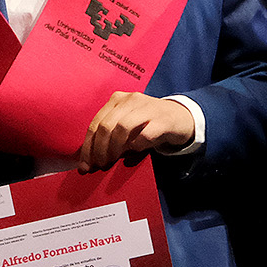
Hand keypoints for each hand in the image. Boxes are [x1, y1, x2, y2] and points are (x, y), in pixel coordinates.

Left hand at [75, 91, 195, 173]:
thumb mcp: (126, 125)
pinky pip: (145, 134)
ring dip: (114, 149)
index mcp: (117, 100)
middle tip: (100, 166)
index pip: (96, 124)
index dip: (88, 147)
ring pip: (122, 128)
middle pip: (106, 126)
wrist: (181, 118)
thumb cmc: (148, 124)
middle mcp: (130, 100)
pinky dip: (137, 145)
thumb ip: (109, 136)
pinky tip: (135, 151)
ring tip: (113, 161)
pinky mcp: (163, 120)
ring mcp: (147, 108)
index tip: (85, 166)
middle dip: (99, 150)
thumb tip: (91, 160)